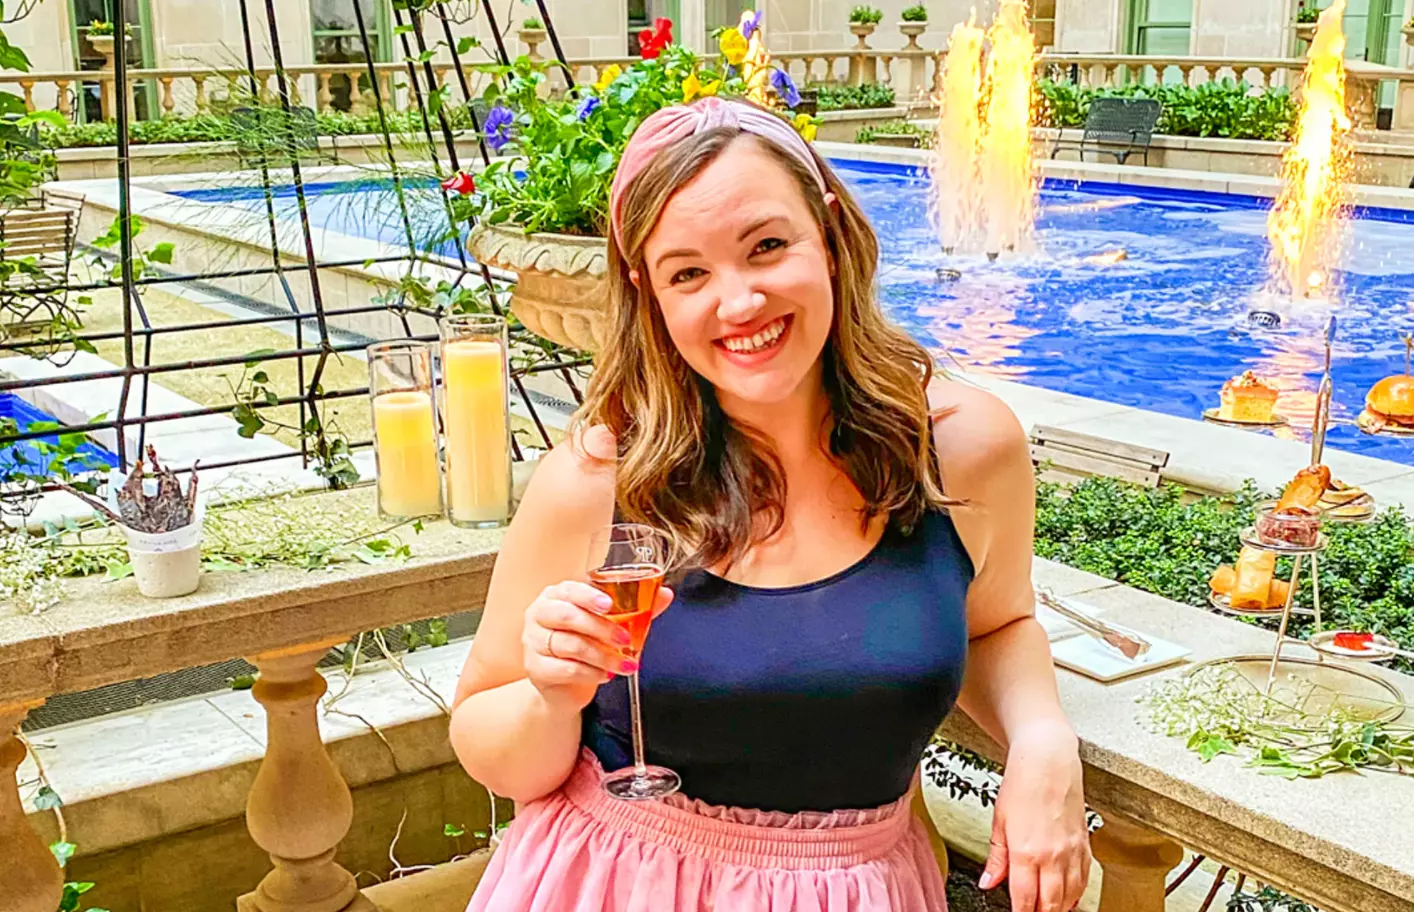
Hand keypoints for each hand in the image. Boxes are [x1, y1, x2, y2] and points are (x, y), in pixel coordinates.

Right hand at [522, 580, 673, 713]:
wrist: (564, 684)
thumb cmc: (585, 644)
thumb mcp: (610, 624)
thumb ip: (636, 608)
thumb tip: (665, 594)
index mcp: (556, 595)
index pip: (569, 589)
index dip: (589, 596)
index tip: (609, 605)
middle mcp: (539, 614)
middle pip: (567, 615)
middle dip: (601, 628)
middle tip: (626, 639)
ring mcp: (533, 641)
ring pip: (570, 644)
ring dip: (603, 656)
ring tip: (625, 664)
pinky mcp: (535, 668)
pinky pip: (566, 669)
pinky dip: (591, 673)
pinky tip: (605, 676)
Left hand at [980, 726, 1091, 911]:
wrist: (1048, 760)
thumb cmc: (1022, 784)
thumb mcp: (999, 821)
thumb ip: (996, 857)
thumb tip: (988, 882)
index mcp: (1026, 852)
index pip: (1025, 900)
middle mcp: (1053, 856)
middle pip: (1051, 905)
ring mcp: (1072, 852)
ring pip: (1071, 897)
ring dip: (1060, 908)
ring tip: (1048, 910)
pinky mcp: (1085, 845)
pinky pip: (1085, 880)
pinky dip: (1078, 894)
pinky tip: (1069, 898)